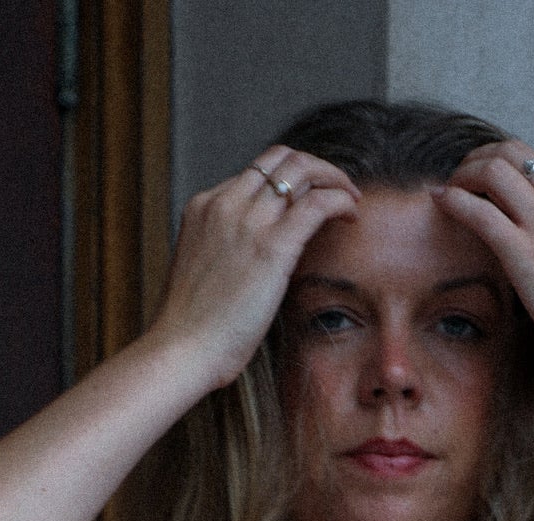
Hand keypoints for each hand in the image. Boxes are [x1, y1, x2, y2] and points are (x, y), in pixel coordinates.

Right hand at [149, 146, 360, 390]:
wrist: (182, 350)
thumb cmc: (192, 329)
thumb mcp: (203, 273)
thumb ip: (224, 251)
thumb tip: (255, 258)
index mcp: (204, 207)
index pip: (255, 174)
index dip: (288, 182)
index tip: (307, 201)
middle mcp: (225, 203)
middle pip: (280, 158)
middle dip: (315, 168)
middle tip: (337, 189)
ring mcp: (247, 221)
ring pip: (302, 170)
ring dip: (333, 179)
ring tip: (350, 200)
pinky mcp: (272, 246)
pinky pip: (318, 203)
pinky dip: (340, 200)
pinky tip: (352, 214)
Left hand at [431, 143, 533, 394]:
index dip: (510, 169)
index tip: (491, 186)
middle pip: (513, 153)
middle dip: (481, 159)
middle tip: (462, 177)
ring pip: (493, 170)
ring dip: (464, 174)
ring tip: (450, 189)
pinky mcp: (526, 254)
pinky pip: (478, 211)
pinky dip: (454, 201)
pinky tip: (441, 203)